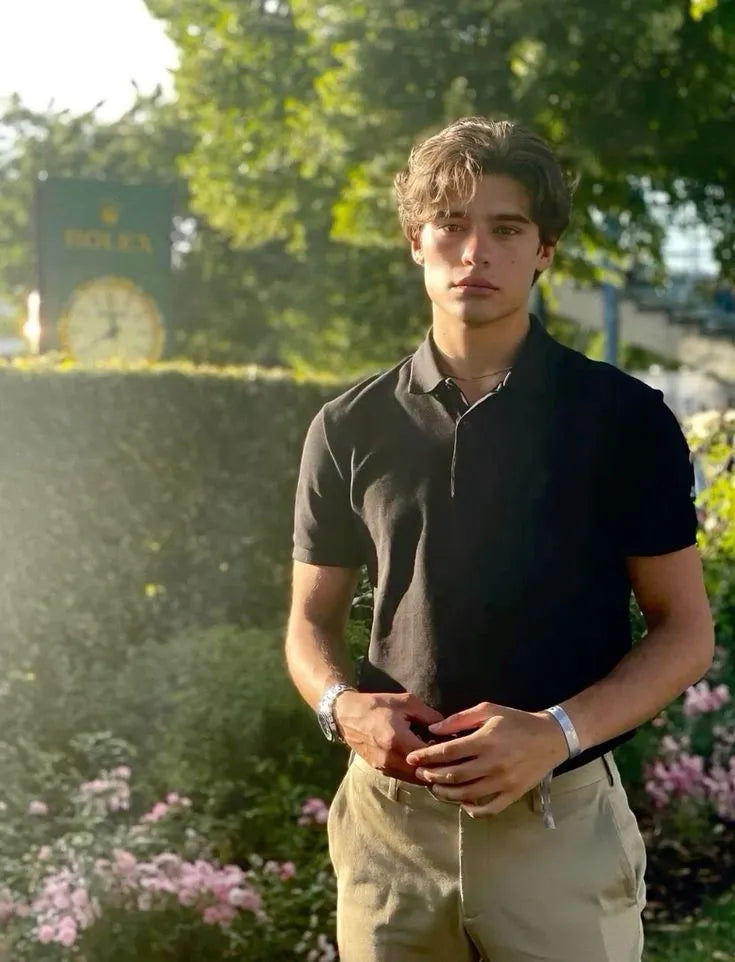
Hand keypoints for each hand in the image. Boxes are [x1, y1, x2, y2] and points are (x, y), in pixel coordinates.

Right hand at [333, 690, 443, 784]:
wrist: (346, 715)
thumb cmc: (377, 704)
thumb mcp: (406, 702)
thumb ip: (429, 715)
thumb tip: (448, 728)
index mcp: (398, 740)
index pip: (429, 756)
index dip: (444, 753)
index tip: (454, 746)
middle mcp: (391, 758)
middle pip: (424, 773)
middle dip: (438, 767)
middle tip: (450, 757)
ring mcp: (384, 767)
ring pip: (414, 778)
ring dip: (427, 772)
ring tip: (437, 759)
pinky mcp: (380, 769)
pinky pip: (404, 776)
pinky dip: (415, 772)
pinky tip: (422, 760)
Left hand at [404, 701, 568, 815]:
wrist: (551, 737)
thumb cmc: (516, 720)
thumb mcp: (488, 710)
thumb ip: (459, 719)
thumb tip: (433, 728)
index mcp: (485, 741)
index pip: (448, 752)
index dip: (426, 756)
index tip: (412, 758)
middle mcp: (492, 763)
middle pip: (453, 775)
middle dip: (432, 776)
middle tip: (420, 774)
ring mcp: (503, 782)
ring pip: (466, 794)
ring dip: (445, 793)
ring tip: (434, 788)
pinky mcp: (513, 794)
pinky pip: (489, 809)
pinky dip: (472, 810)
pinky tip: (462, 803)